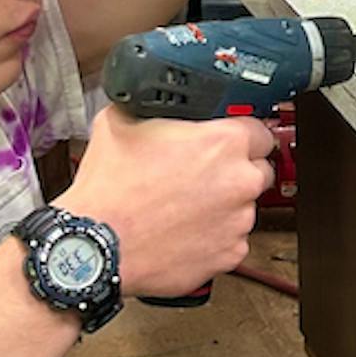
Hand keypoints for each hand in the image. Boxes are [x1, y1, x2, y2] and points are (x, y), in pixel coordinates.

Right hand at [58, 105, 274, 298]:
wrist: (96, 246)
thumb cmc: (109, 190)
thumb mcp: (121, 122)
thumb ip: (152, 109)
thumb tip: (152, 103)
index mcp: (223, 143)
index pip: (259, 130)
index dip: (241, 134)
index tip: (227, 142)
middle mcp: (239, 182)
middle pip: (258, 170)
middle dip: (236, 171)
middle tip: (202, 176)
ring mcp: (238, 222)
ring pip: (244, 207)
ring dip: (224, 205)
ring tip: (185, 207)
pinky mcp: (229, 254)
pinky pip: (232, 240)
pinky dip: (214, 236)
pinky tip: (184, 231)